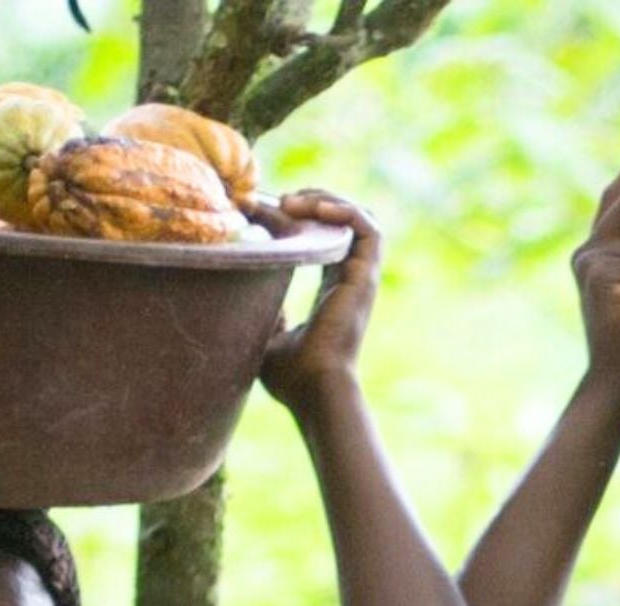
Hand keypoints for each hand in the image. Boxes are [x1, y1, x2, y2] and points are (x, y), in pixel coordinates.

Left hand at [258, 191, 378, 416]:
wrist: (313, 390)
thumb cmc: (291, 376)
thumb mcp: (268, 336)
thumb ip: (266, 311)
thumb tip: (251, 290)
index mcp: (331, 293)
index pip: (325, 241)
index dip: (303, 220)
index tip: (270, 212)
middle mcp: (350, 281)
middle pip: (343, 223)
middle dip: (314, 203)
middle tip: (281, 201)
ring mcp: (361, 279)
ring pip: (357, 218)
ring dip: (327, 202)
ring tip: (294, 202)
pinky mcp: (366, 278)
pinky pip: (368, 229)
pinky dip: (346, 211)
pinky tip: (316, 209)